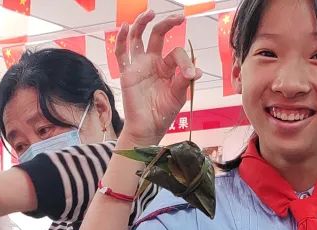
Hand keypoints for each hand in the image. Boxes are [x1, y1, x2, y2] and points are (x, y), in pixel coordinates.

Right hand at [115, 11, 200, 145]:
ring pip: (137, 38)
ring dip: (141, 23)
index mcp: (167, 66)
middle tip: (178, 17)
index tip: (190, 74)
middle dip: (167, 23)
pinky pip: (120, 54)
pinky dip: (120, 40)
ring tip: (149, 12)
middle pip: (157, 35)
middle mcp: (152, 62)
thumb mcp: (178, 96)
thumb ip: (184, 81)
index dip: (184, 61)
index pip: (176, 53)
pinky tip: (123, 27)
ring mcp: (138, 66)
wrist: (148, 129)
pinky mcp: (126, 73)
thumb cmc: (163, 113)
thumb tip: (196, 71)